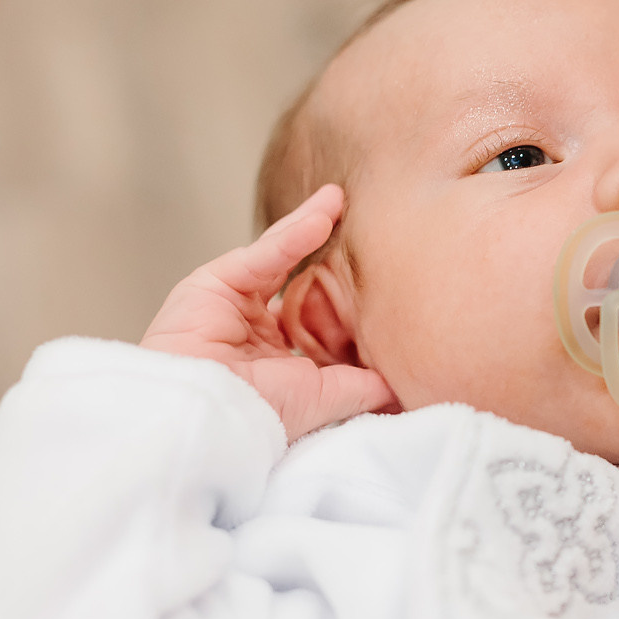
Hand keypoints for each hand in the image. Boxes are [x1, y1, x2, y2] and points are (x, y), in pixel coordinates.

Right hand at [140, 185, 397, 439]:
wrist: (215, 417)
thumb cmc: (264, 412)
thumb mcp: (329, 397)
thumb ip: (366, 383)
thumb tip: (406, 383)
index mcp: (275, 356)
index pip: (312, 313)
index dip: (339, 292)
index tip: (375, 273)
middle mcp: (252, 327)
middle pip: (294, 275)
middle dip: (323, 245)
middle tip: (358, 221)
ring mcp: (231, 303)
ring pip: (276, 255)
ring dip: (307, 224)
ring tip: (338, 200)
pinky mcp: (212, 284)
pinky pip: (260, 255)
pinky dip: (290, 236)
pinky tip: (320, 217)